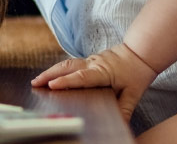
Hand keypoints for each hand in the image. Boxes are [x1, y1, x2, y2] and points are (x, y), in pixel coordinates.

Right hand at [31, 43, 157, 120]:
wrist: (141, 52)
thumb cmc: (137, 72)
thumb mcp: (134, 93)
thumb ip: (125, 109)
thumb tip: (120, 124)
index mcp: (103, 72)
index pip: (82, 77)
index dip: (66, 81)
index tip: (52, 85)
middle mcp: (93, 64)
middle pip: (67, 67)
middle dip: (49, 74)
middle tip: (35, 83)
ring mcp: (90, 60)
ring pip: (67, 64)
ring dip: (51, 71)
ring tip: (37, 81)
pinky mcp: (89, 60)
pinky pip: (71, 64)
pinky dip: (58, 70)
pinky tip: (50, 76)